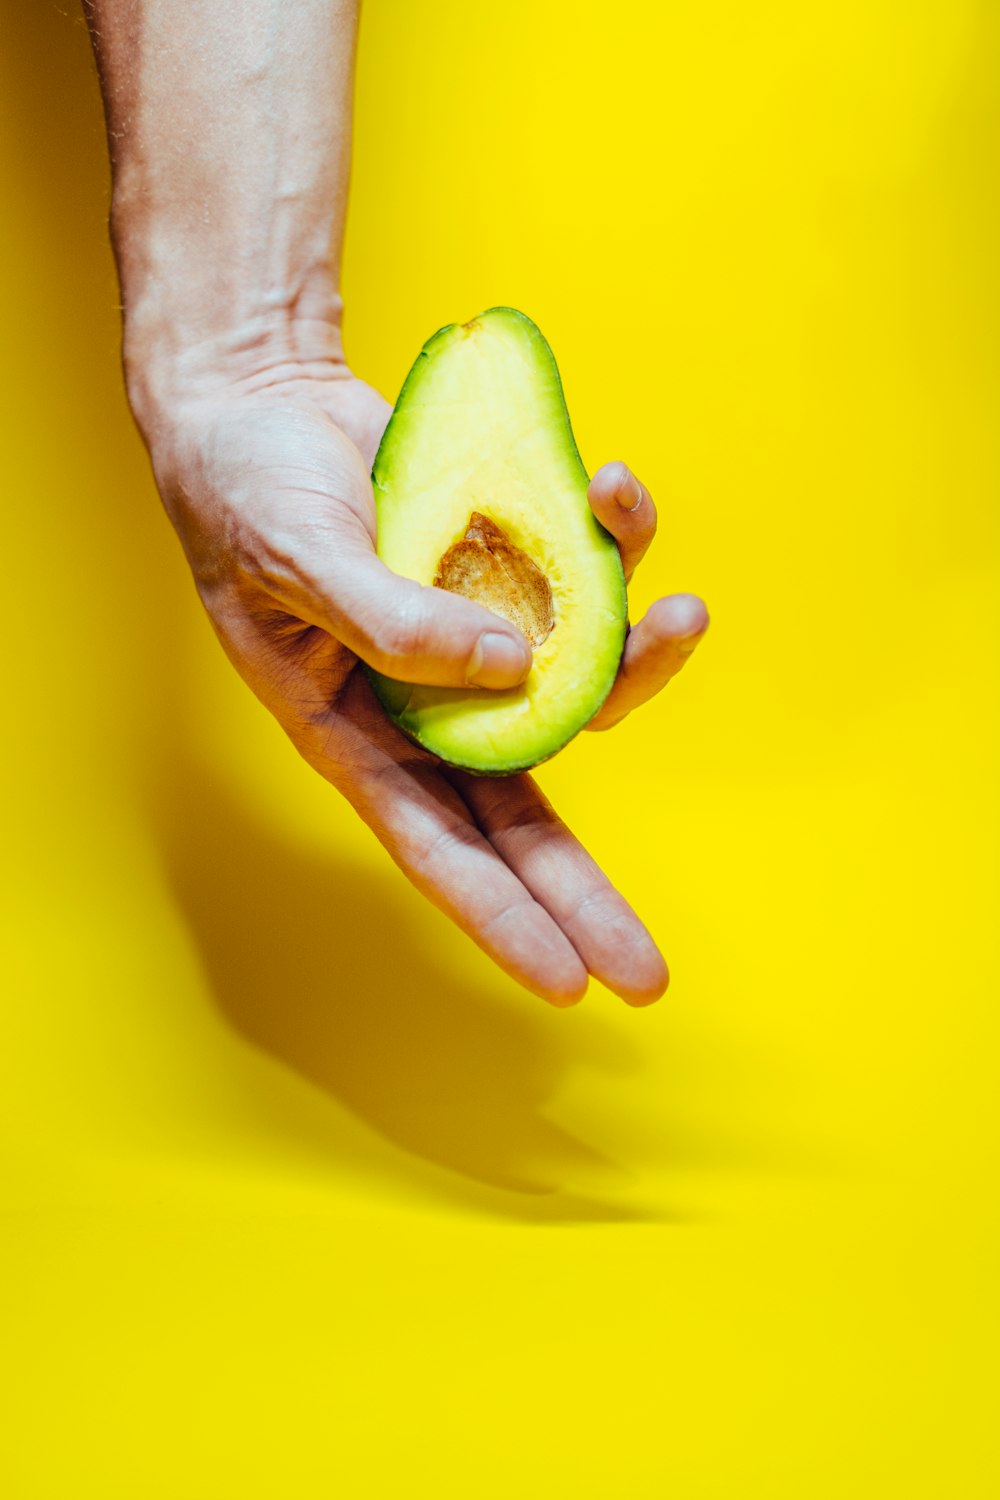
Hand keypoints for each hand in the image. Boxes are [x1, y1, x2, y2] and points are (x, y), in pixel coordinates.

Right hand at [146, 363, 707, 1006]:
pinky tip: (613, 488)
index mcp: (358, 731)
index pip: (436, 845)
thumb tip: (510, 670)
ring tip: (684, 614)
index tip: (566, 982)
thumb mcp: (297, 560)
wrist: (265, 401)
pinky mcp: (513, 568)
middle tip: (648, 978)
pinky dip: (616, 542)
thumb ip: (393, 623)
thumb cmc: (247, 494)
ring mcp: (479, 639)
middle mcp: (428, 706)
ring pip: (578, 692)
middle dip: (583, 893)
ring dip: (642, 663)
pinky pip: (586, 581)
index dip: (499, 915)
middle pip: (519, 816)